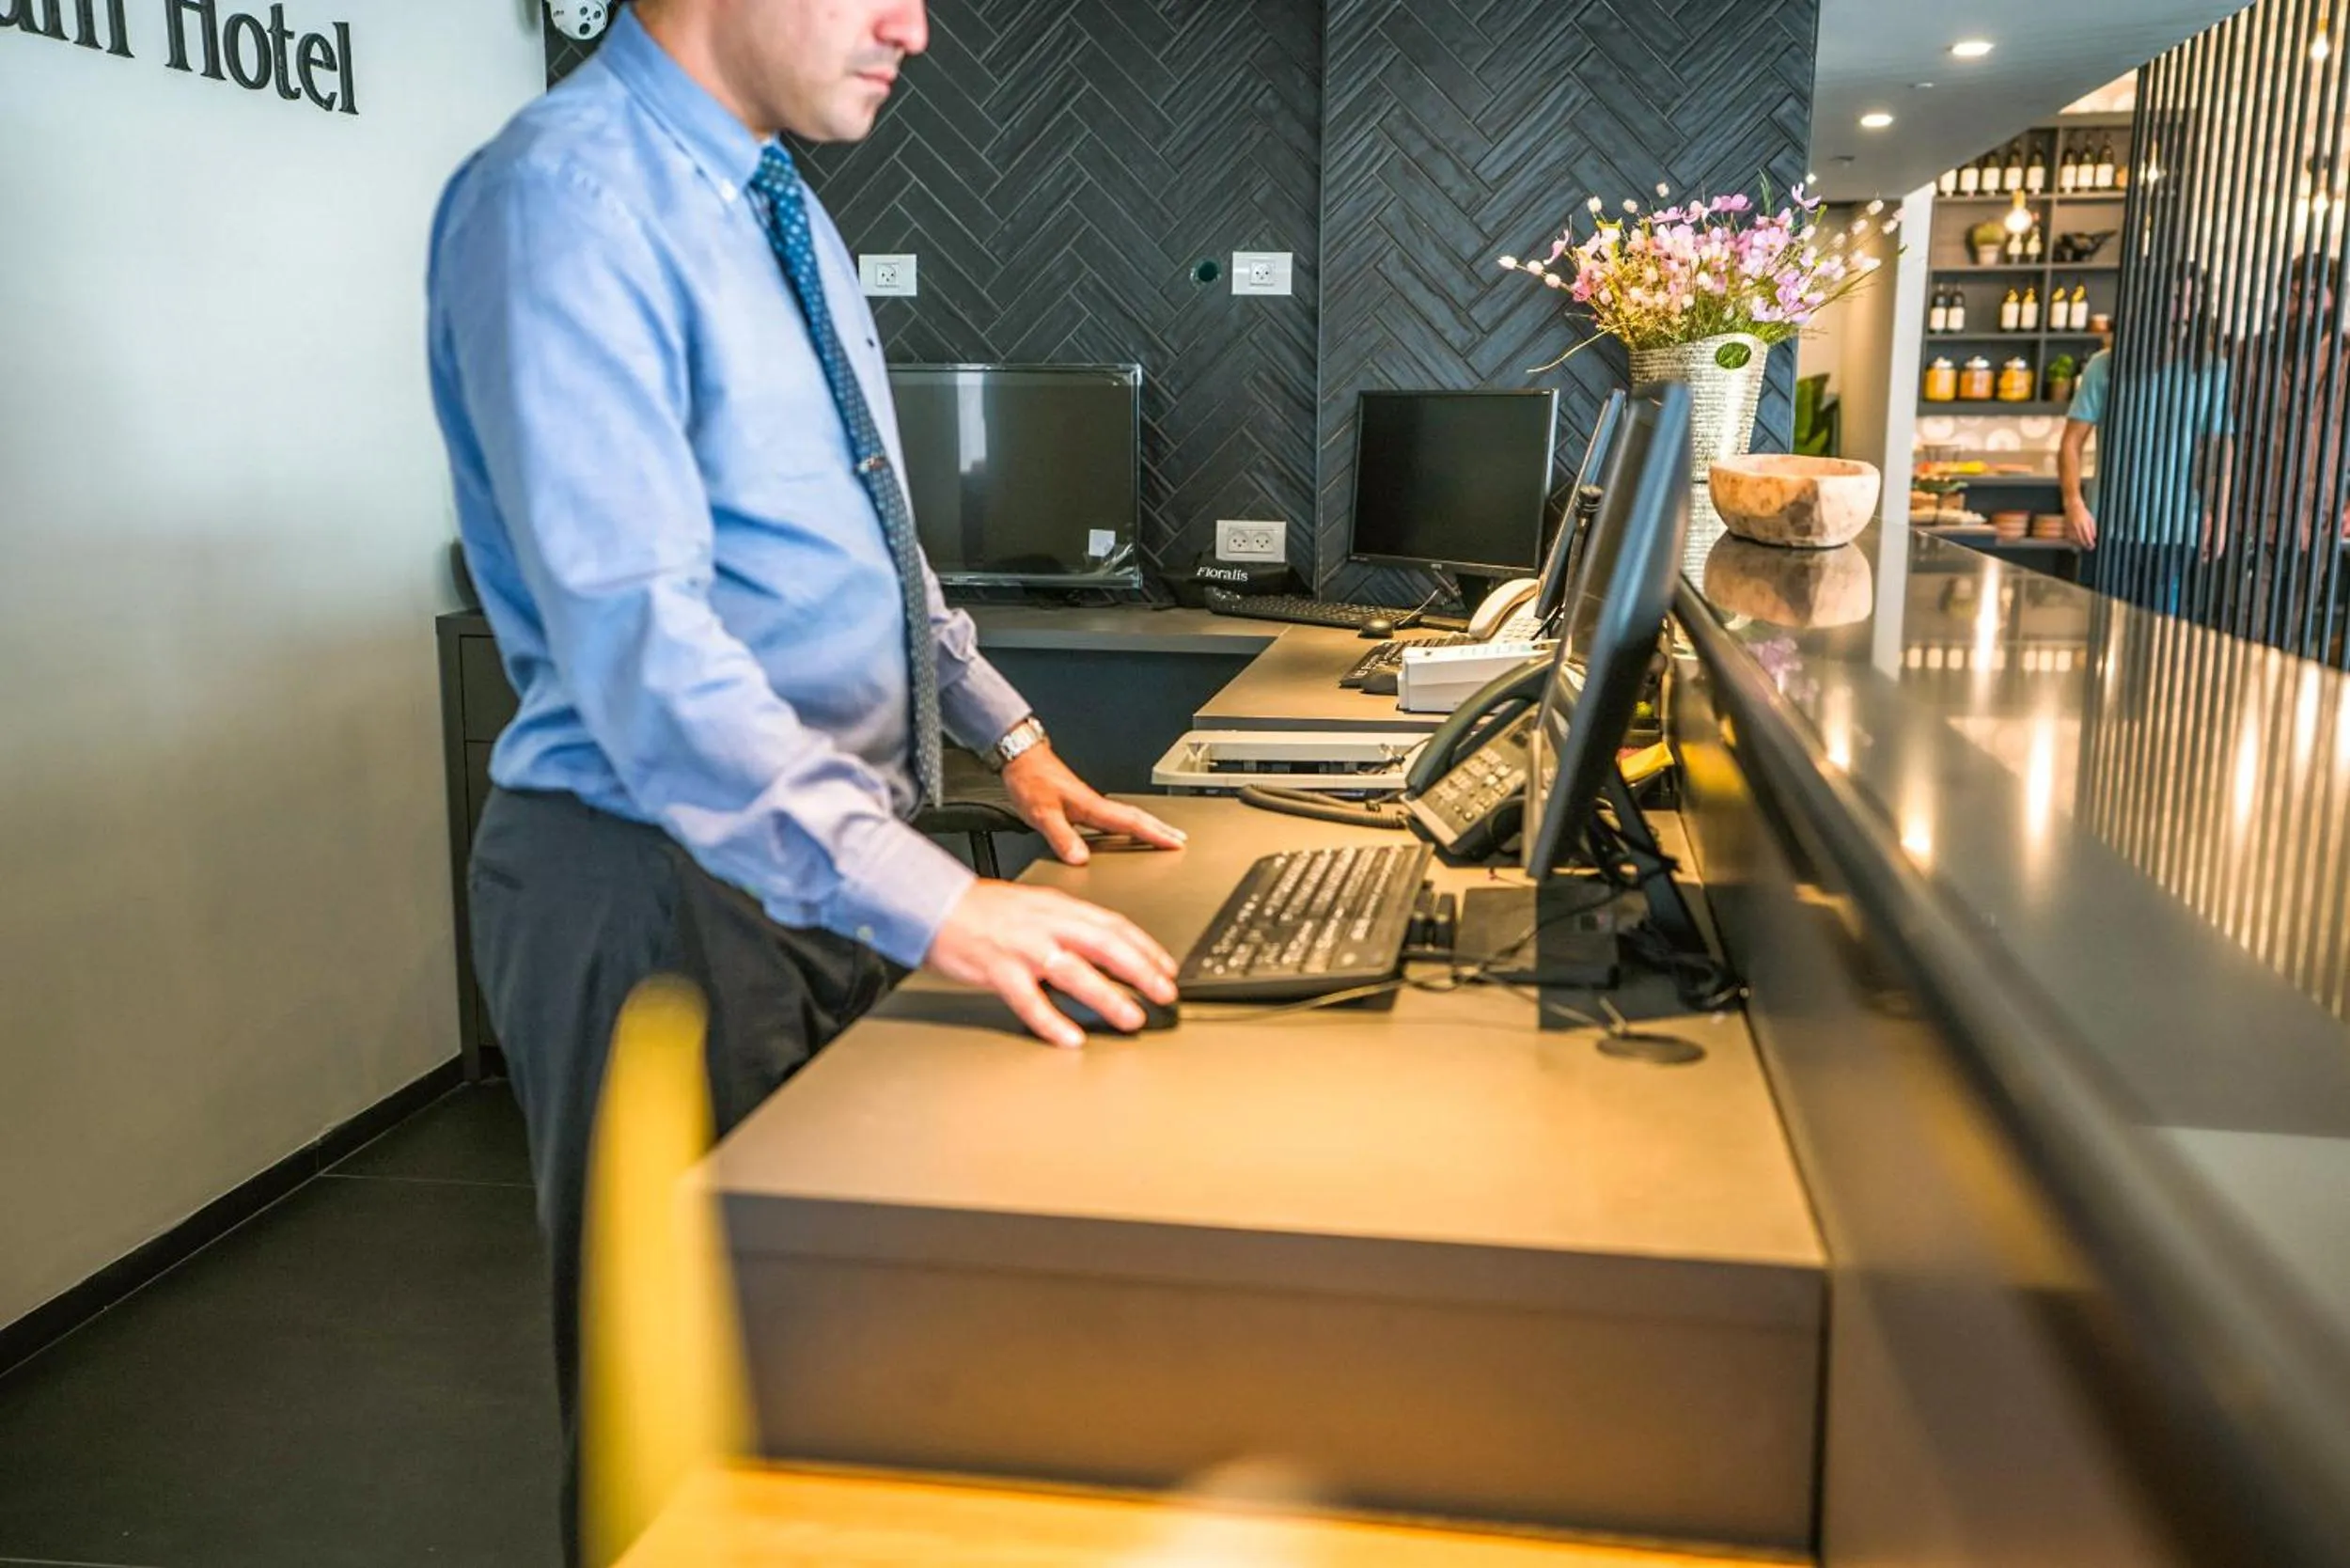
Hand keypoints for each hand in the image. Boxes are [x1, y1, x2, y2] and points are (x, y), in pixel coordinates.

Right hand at [926, 881, 1177, 1047]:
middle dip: (1141, 970)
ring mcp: (1021, 946)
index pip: (1112, 924)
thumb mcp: (1031, 906)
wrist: (930, 902)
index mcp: (1057, 907)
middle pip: (1104, 944)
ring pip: (1074, 971)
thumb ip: (1065, 924)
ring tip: (1132, 1018)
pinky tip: (1070, 1038)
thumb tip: (1101, 946)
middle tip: (1165, 993)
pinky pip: (1028, 999)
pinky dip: (1051, 1020)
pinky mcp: (996, 968)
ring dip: (1108, 996)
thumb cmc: (979, 909)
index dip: (1145, 946)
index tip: (1167, 968)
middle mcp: (1045, 923)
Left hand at [999, 742, 1185, 864]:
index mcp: (1091, 806)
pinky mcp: (1081, 802)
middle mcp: (1094, 803)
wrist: (1020, 757)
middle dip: (1160, 828)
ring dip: (1148, 825)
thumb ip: (1061, 837)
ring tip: (1163, 834)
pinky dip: (1128, 823)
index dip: (1154, 834)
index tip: (1175, 842)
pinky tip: (1125, 830)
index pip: (1131, 822)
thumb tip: (1080, 859)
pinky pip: (1113, 815)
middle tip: (1180, 839)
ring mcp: (1089, 802)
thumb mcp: (1042, 813)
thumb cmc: (1030, 780)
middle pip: (1136, 817)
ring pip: (1127, 815)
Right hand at [2064, 497, 2097, 548]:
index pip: (2087, 537)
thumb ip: (2093, 528)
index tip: (2092, 546)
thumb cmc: (2083, 512)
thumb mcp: (2091, 519)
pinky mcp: (2067, 527)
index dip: (2090, 543)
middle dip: (2085, 545)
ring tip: (2083, 546)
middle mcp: (2077, 527)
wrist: (2073, 506)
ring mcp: (2071, 527)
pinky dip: (2073, 540)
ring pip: (2075, 539)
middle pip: (2081, 539)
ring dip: (2079, 543)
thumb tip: (2093, 537)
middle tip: (2089, 548)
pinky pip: (2070, 536)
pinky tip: (2076, 542)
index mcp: (2084, 524)